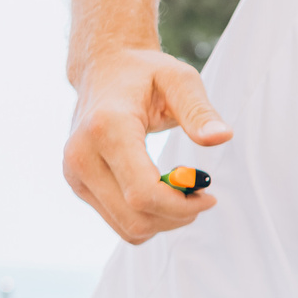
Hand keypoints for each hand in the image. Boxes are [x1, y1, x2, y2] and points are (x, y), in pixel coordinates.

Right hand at [64, 45, 230, 243]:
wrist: (103, 69)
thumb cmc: (145, 73)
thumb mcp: (180, 80)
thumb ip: (199, 111)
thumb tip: (222, 137)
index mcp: (106, 127)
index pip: (143, 192)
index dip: (181, 205)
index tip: (209, 195)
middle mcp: (82, 155)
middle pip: (136, 217)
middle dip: (177, 216)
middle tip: (201, 195)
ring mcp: (75, 174)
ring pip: (127, 228)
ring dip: (164, 221)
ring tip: (183, 193)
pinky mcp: (77, 184)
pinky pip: (119, 223)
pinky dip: (147, 219)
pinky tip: (162, 194)